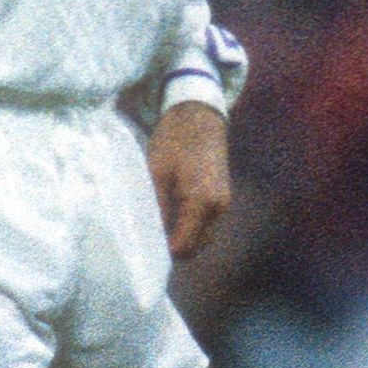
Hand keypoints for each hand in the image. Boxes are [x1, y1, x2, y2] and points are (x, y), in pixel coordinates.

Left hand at [151, 99, 232, 258]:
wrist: (199, 115)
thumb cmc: (174, 140)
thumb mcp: (157, 174)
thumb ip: (156, 209)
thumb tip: (149, 237)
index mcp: (202, 201)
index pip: (184, 245)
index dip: (163, 253)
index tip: (143, 250)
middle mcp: (218, 207)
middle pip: (196, 246)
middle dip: (174, 248)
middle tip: (148, 241)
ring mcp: (224, 203)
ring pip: (203, 237)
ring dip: (184, 238)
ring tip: (158, 229)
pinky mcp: (223, 197)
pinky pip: (207, 224)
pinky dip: (191, 227)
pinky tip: (171, 217)